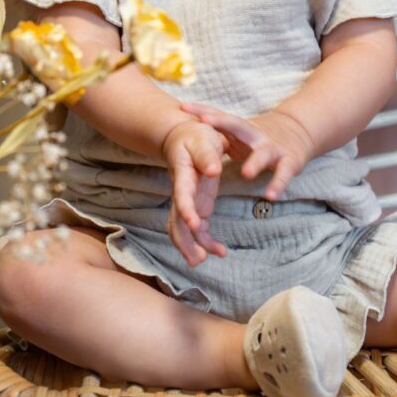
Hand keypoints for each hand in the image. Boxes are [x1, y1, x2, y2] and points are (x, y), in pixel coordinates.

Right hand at [162, 120, 228, 266]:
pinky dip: (205, 241)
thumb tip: (213, 170)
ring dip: (193, 246)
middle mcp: (182, 191)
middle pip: (177, 220)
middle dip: (184, 241)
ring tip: (207, 260)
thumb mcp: (203, 139)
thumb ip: (207, 155)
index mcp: (182, 174)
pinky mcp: (197, 204)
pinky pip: (197, 228)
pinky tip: (219, 251)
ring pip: (184, 229)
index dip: (186, 210)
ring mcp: (189, 200)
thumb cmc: (195, 136)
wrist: (185, 136)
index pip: (181, 194)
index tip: (194, 225)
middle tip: (196, 260)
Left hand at [179, 103, 313, 200]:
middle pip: (237, 125)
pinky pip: (283, 174)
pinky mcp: (289, 161)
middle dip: (221, 122)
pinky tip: (270, 196)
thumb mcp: (237, 136)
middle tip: (204, 120)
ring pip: (263, 154)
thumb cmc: (258, 139)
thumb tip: (184, 139)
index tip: (183, 106)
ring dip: (255, 163)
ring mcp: (273, 147)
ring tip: (246, 173)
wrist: (298, 131)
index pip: (219, 116)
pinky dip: (277, 184)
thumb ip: (217, 136)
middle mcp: (255, 134)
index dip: (201, 110)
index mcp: (241, 128)